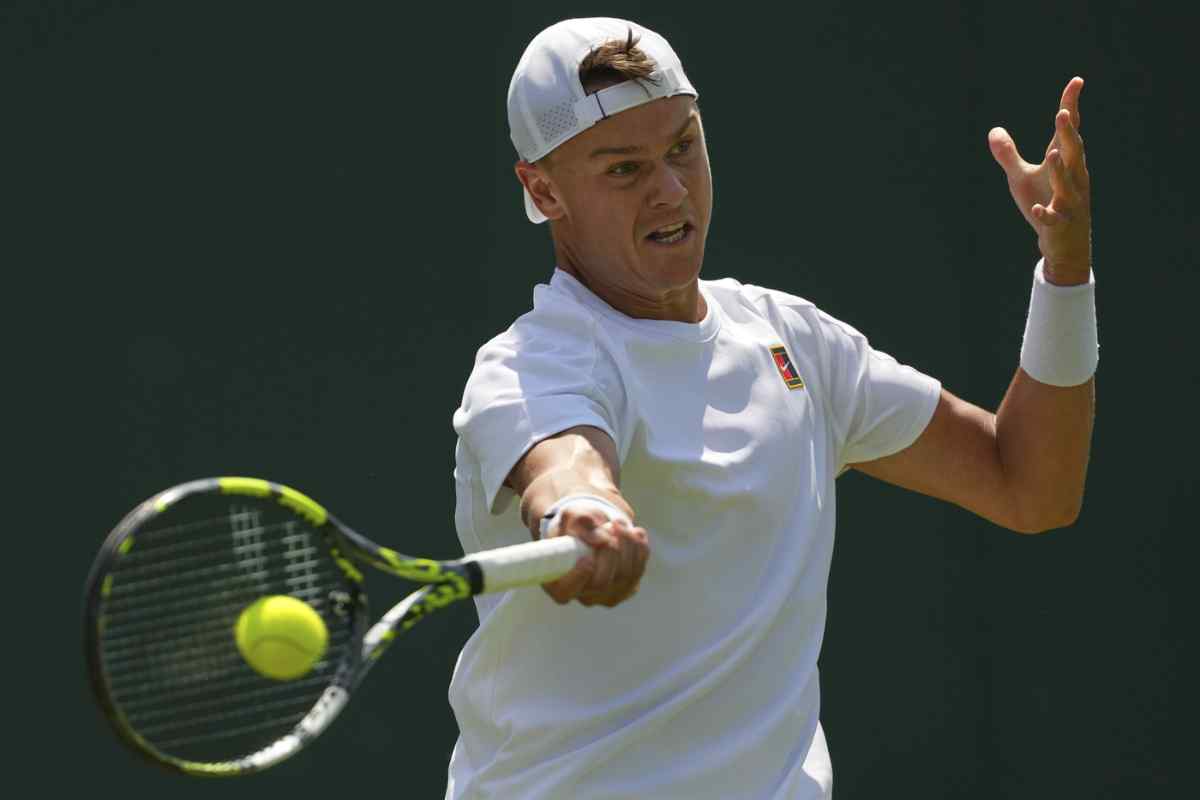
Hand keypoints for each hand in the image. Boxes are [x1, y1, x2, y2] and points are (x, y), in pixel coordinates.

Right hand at [541, 507, 649, 607]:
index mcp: (558, 583)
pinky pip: (639, 570)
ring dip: (627, 545)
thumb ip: (581, 522)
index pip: (565, 592)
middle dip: (609, 552)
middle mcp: (582, 595)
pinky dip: (639, 549)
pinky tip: (634, 532)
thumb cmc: (576, 525)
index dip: (577, 578)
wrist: (593, 529)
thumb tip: (600, 538)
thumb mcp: (572, 515)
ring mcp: (607, 595)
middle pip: (601, 583)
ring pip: (625, 576)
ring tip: (619, 523)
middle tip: (610, 526)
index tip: (586, 559)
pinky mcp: (627, 589)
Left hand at [988, 77, 1091, 284]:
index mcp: (1065, 163)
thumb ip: (1009, 155)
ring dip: (1059, 170)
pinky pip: (1054, 218)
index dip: (1071, 107)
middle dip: (1068, 134)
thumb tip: (993, 130)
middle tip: (1063, 113)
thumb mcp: (1021, 178)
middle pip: (1073, 152)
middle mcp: (1073, 178)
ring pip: (1067, 184)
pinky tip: (1038, 209)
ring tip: (1053, 154)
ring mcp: (1069, 202)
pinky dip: (1046, 214)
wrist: (1064, 242)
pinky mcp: (1060, 224)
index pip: (1068, 131)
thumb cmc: (1046, 202)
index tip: (1076, 81)